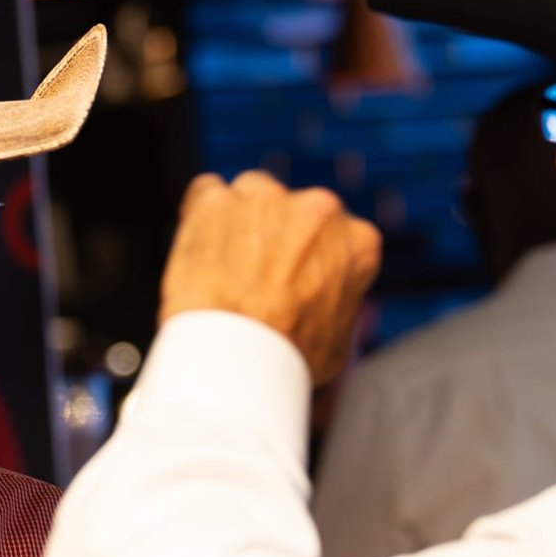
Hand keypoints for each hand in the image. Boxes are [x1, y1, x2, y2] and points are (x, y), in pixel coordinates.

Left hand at [158, 170, 381, 386]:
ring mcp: (265, 197)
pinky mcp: (215, 199)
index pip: (335, 237)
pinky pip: (205, 195)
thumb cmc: (285, 360)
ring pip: (250, 198)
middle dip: (274, 237)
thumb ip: (335, 307)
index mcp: (358, 241)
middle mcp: (318, 207)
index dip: (310, 260)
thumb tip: (325, 311)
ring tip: (222, 272)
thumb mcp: (337, 344)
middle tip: (253, 280)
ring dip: (238, 224)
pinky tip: (197, 257)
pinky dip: (198, 220)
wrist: (234, 359)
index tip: (293, 280)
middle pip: (292, 211)